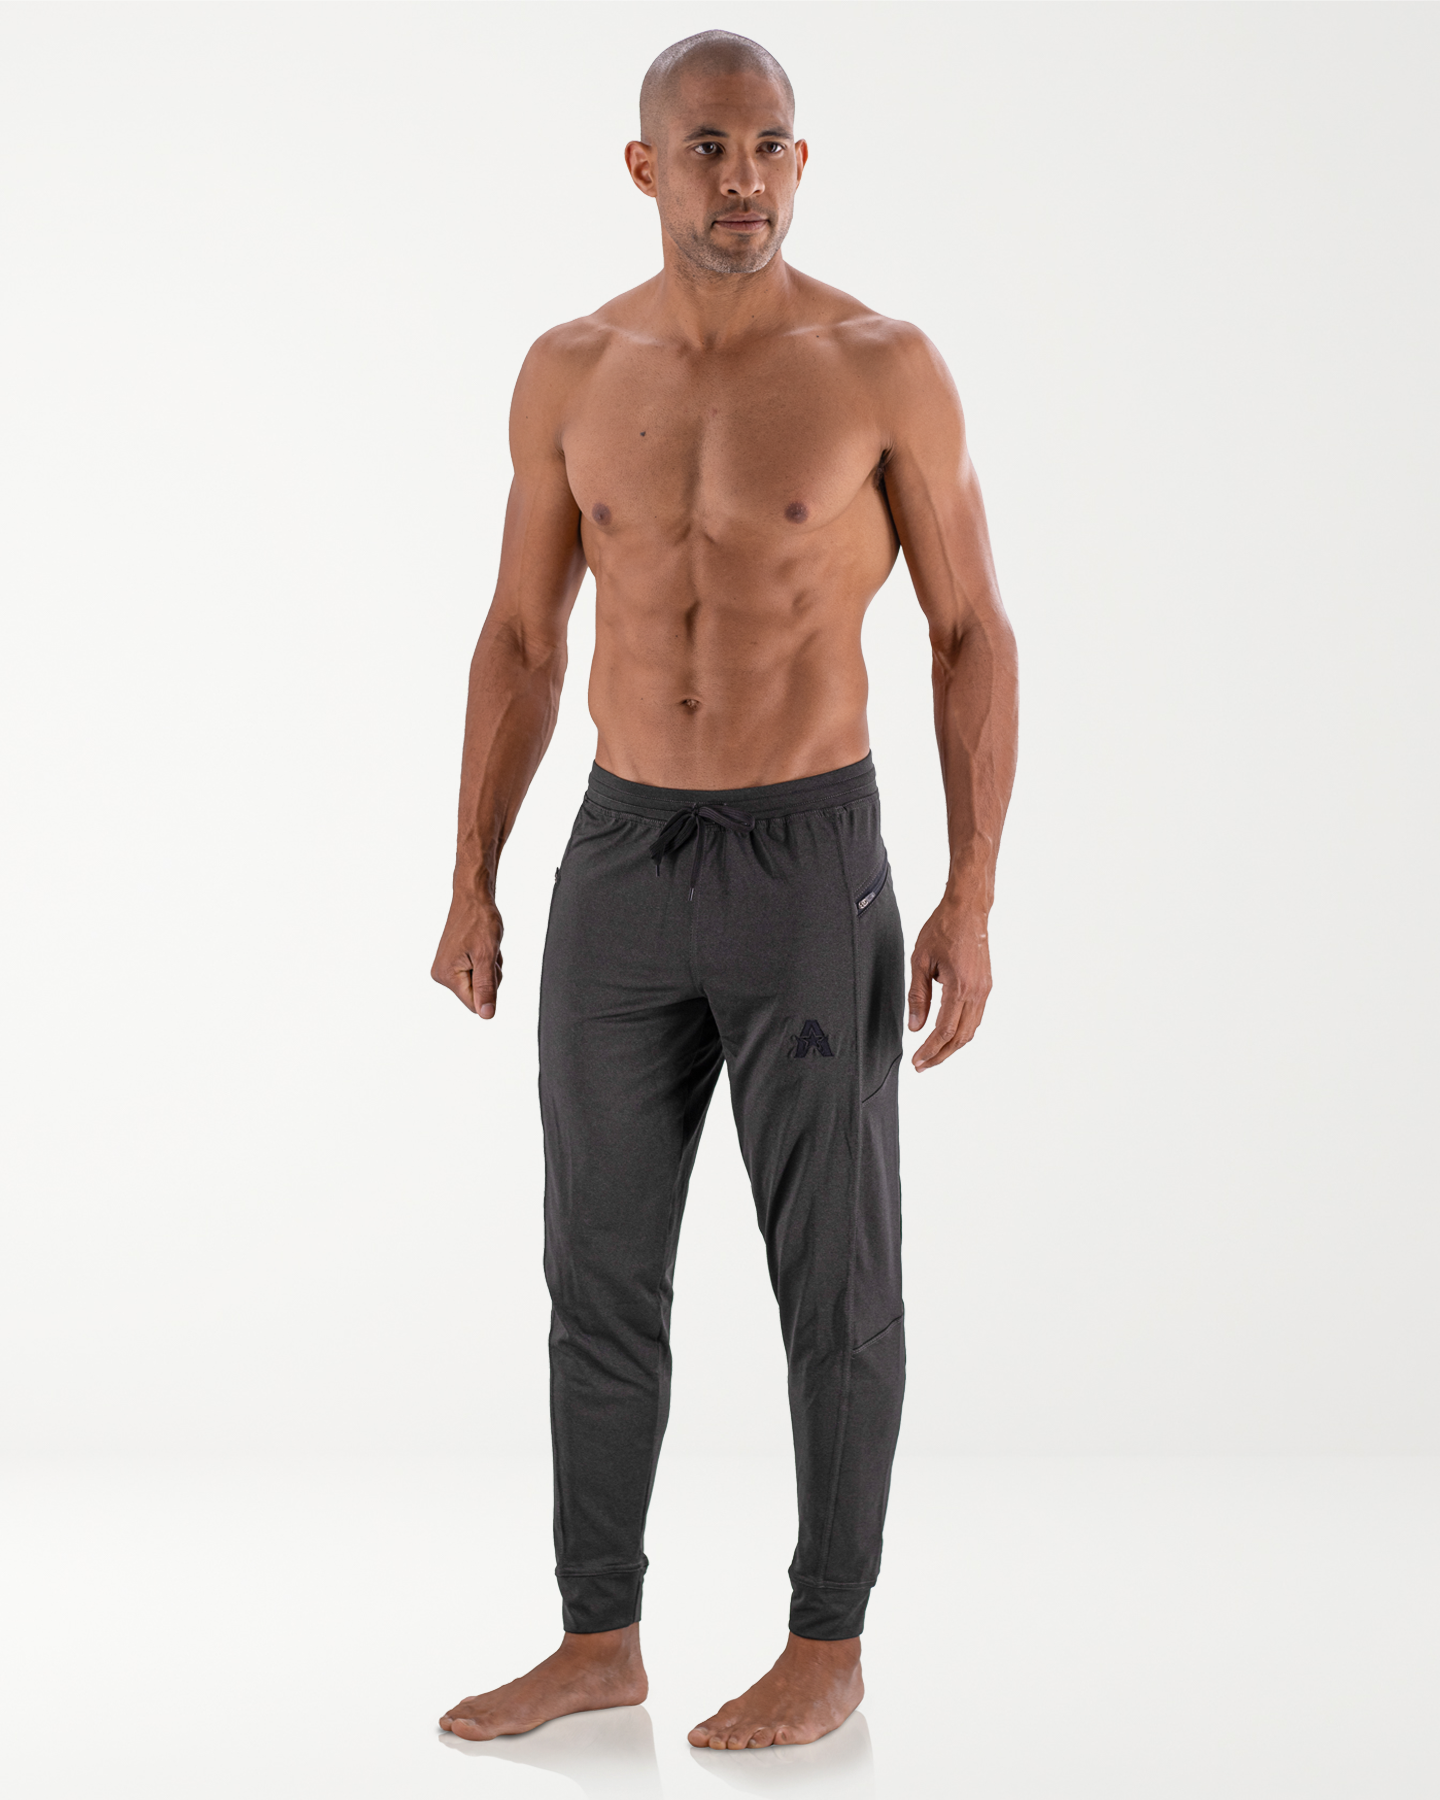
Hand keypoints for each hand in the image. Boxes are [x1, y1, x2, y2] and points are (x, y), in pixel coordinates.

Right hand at [431, 890, 503, 1016]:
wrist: (473, 896)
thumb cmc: (480, 920)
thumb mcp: (487, 955)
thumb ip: (486, 987)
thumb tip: (486, 1015)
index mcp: (447, 976)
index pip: (475, 1004)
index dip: (489, 987)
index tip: (487, 963)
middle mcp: (441, 975)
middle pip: (477, 994)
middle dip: (489, 975)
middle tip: (487, 951)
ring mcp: (446, 968)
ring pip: (478, 982)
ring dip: (488, 966)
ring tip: (483, 945)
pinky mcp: (452, 961)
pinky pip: (475, 971)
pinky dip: (483, 960)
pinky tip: (480, 945)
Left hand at [907, 900, 992, 1070]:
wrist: (967, 910)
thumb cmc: (942, 929)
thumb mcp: (920, 961)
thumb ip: (918, 996)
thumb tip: (915, 1026)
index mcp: (959, 987)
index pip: (944, 1031)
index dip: (929, 1050)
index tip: (917, 1062)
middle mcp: (977, 992)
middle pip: (960, 1037)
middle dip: (940, 1055)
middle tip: (922, 1066)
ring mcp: (984, 990)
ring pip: (970, 1030)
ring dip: (951, 1046)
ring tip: (932, 1055)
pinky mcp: (986, 986)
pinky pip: (975, 1017)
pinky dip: (961, 1032)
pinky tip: (947, 1035)